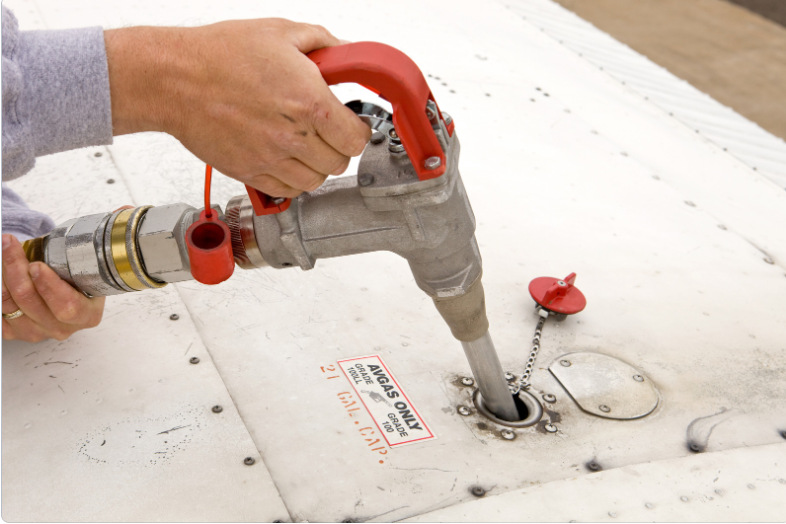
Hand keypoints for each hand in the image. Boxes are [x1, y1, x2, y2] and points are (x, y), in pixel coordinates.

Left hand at [2, 234, 104, 342]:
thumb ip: (74, 264)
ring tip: (6, 249)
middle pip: (31, 302)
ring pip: (10, 305)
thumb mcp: (85, 271)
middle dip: (17, 271)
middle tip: (11, 247)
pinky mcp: (16, 333)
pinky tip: (2, 272)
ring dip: (3, 274)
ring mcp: (38, 333)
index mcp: (87, 314)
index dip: (49, 287)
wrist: (65, 292)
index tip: (36, 265)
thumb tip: (54, 244)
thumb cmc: (76, 278)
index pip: (68, 305)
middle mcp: (63, 328)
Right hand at [105, 19, 370, 197]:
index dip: (359, 130)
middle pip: (340, 163)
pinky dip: (293, 179)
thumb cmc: (220, 55)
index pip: (357, 139)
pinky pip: (288, 191)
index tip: (353, 124)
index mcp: (309, 103)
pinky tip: (287, 158)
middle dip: (339, 146)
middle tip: (328, 131)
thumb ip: (325, 43)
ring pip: (316, 182)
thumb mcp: (281, 32)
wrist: (175, 79)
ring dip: (317, 165)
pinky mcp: (250, 173)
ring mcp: (271, 159)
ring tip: (307, 145)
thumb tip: (348, 53)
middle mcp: (293, 137)